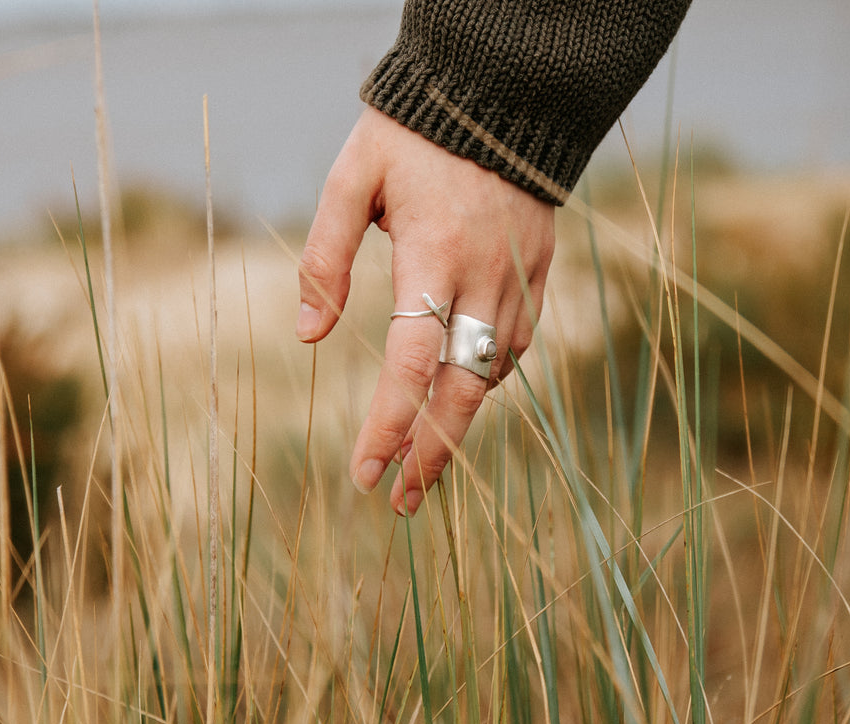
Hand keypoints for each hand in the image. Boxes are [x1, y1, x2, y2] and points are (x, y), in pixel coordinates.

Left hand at [298, 106, 555, 513]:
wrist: (504, 96)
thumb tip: (310, 335)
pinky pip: (514, 345)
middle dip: (432, 453)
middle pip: (463, 390)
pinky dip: (485, 378)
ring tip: (423, 460)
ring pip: (492, 374)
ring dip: (458, 423)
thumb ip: (326, 257)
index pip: (413, 362)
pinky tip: (458, 394)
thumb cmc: (414, 135)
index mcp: (436, 255)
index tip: (364, 472)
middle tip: (400, 502)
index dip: (390, 426)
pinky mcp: (539, 276)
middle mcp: (486, 278)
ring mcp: (520, 281)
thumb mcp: (350, 178)